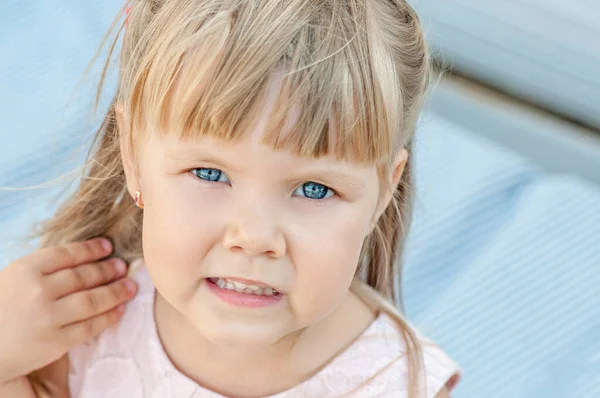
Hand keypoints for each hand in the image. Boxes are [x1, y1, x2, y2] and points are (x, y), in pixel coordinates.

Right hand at [0, 238, 137, 384]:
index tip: (108, 247)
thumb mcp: (16, 277)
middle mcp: (38, 291)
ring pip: (93, 300)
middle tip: (123, 267)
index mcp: (26, 270)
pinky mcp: (56, 341)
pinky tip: (120, 309)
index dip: (92, 249)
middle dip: (108, 270)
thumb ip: (46, 268)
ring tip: (130, 287)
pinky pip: (90, 326)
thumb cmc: (4, 307)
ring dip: (116, 292)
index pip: (67, 254)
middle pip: (84, 276)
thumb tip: (88, 257)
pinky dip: (109, 316)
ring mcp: (48, 317)